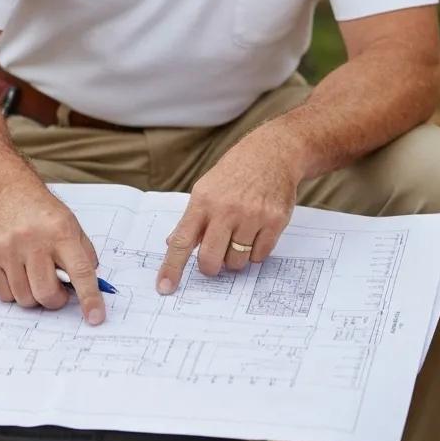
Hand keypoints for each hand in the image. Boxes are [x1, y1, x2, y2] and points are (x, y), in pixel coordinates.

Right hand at [0, 180, 105, 324]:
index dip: (90, 298)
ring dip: (34, 296)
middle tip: (58, 290)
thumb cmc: (43, 213)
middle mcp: (33, 241)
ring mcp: (9, 250)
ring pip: (24, 298)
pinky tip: (19, 273)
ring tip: (36, 276)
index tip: (96, 317)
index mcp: (61, 232)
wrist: (8, 193)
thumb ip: (84, 255)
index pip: (80, 271)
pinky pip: (5, 295)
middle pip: (47, 293)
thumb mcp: (72, 225)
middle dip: (56, 300)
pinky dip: (15, 292)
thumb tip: (89, 289)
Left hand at [157, 124, 302, 293]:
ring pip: (237, 262)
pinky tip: (256, 231)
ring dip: (235, 258)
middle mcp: (227, 209)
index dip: (172, 267)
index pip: (182, 241)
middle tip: (215, 259)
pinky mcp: (275, 221)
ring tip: (239, 236)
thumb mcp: (207, 188)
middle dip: (211, 267)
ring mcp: (252, 215)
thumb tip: (172, 243)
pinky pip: (260, 256)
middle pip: (211, 259)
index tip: (164, 287)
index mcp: (203, 200)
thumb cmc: (236, 172)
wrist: (273, 153)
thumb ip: (191, 218)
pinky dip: (256, 251)